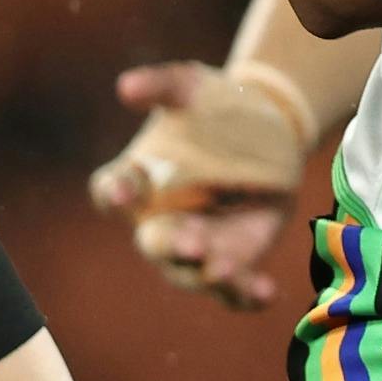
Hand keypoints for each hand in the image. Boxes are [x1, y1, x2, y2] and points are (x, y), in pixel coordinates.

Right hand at [88, 59, 311, 310]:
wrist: (267, 128)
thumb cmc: (214, 107)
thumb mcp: (193, 86)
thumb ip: (162, 85)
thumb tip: (127, 85)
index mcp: (139, 178)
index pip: (113, 190)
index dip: (113, 192)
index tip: (119, 192)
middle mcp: (159, 218)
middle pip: (155, 240)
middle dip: (171, 245)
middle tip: (191, 243)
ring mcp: (196, 242)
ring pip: (191, 271)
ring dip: (206, 274)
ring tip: (224, 270)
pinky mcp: (232, 257)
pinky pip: (233, 287)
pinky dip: (246, 295)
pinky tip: (266, 294)